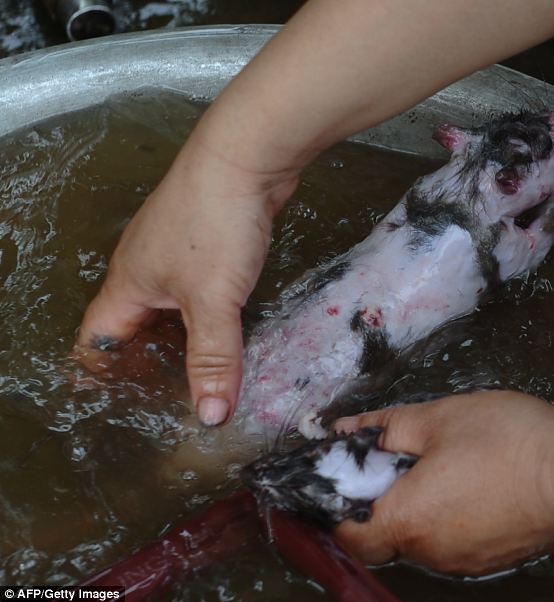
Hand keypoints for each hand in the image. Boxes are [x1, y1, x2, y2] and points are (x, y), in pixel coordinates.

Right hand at [75, 126, 298, 425]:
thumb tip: (210, 416)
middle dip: (149, 364)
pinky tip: (230, 333)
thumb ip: (212, 357)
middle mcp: (145, 271)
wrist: (247, 156)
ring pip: (172, 311)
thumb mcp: (211, 299)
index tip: (121, 408)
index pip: (97, 341)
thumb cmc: (214, 224)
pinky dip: (211, 317)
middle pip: (135, 329)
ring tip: (202, 376)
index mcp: (127, 285)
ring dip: (185, 341)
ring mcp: (176, 254)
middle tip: (170, 402)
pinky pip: (201, 292)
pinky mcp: (208, 245)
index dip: (103, 375)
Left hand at [334, 391, 553, 574]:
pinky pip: (449, 540)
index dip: (336, 510)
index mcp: (408, 520)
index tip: (342, 483)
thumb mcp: (434, 419)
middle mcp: (431, 552)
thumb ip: (382, 428)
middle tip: (392, 462)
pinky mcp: (490, 557)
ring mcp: (463, 560)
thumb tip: (342, 429)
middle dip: (379, 500)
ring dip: (413, 507)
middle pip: (384, 535)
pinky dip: (443, 515)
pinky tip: (463, 482)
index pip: (350, 536)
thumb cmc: (501, 439)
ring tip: (433, 465)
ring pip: (418, 538)